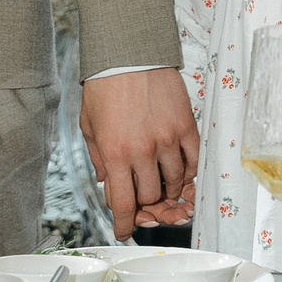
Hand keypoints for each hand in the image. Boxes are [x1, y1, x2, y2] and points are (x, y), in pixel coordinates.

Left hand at [80, 68, 200, 239]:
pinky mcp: (185, 125)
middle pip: (151, 196)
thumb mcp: (89, 126)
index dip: (124, 223)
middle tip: (143, 199)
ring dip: (168, 188)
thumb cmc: (105, 86)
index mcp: (116, 154)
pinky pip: (193, 159)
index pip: (123, 203)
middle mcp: (143, 151)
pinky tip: (180, 171)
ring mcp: (167, 139)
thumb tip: (107, 182)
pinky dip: (188, 171)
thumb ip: (99, 158)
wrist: (128, 52)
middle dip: (145, 203)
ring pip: (175, 181)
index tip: (125, 229)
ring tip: (162, 183)